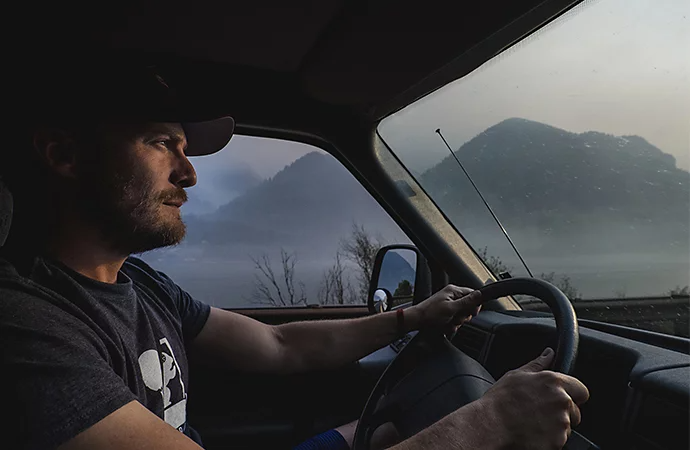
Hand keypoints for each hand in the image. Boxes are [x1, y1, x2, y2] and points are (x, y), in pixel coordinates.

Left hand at [407, 285, 481, 331]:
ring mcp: (448, 306)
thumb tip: (480, 294)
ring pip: (461, 316)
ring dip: (456, 322)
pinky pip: (454, 321)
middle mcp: (452, 297)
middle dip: (462, 316)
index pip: (473, 295)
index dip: (474, 305)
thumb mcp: (452, 308)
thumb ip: (467, 302)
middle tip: (454, 317)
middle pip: (468, 307)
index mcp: (453, 291)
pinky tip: (444, 325)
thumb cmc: (430, 313)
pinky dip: (450, 325)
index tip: (470, 312)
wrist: (416, 321)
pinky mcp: (445, 314)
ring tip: (447, 322)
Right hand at [471, 348, 589, 449]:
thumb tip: (549, 353)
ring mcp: (561, 423)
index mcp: (554, 382)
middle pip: (575, 412)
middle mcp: (562, 401)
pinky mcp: (558, 441)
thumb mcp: (517, 375)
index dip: (573, 396)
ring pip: (566, 427)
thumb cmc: (501, 400)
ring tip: (533, 423)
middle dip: (562, 414)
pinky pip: (559, 441)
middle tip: (540, 413)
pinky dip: (549, 440)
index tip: (561, 399)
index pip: (581, 390)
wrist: (491, 424)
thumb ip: (538, 364)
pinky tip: (533, 433)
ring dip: (555, 427)